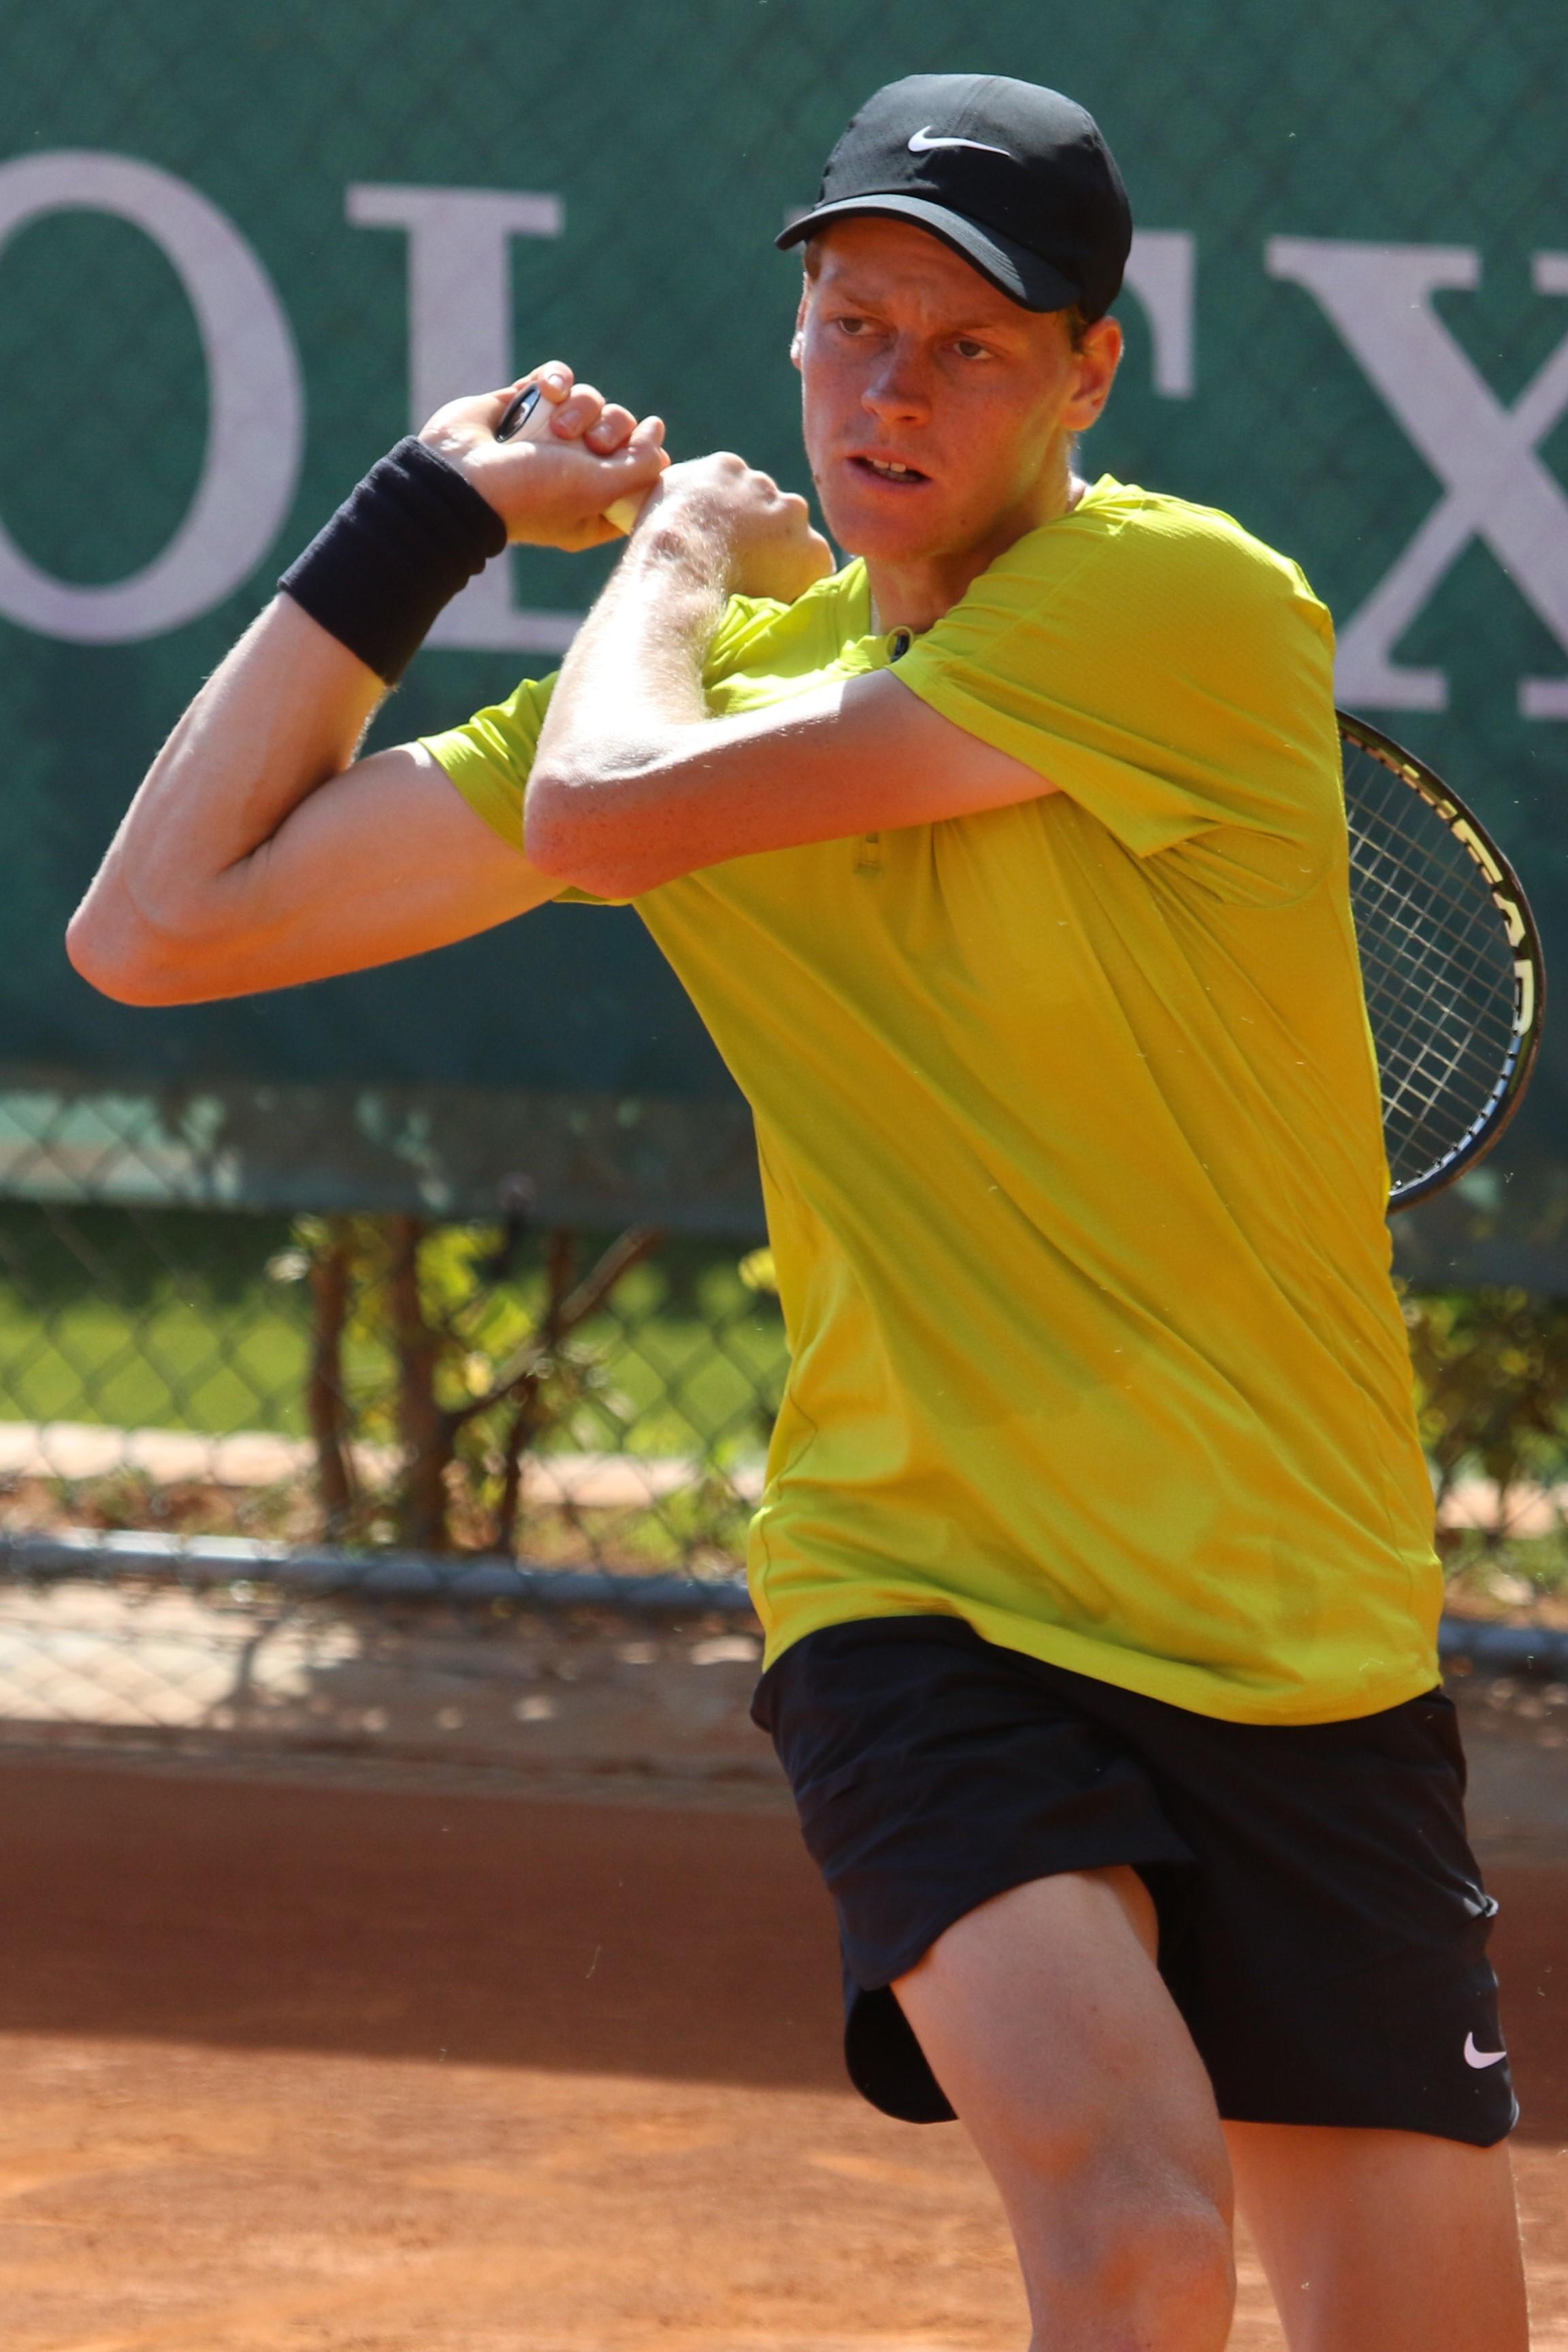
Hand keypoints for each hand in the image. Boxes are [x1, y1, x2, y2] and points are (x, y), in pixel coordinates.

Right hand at [419, 365, 668, 551]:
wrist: (460, 475)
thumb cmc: (529, 494)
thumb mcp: (597, 492)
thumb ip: (640, 468)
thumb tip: (659, 439)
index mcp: (595, 504)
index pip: (641, 473)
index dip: (648, 455)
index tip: (642, 446)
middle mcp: (574, 471)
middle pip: (621, 430)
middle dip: (610, 428)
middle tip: (588, 444)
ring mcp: (548, 437)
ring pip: (592, 400)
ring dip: (579, 407)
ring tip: (554, 427)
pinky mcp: (525, 405)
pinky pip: (558, 377)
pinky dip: (555, 378)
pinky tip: (544, 391)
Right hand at [636, 453, 834, 602]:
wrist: (678, 566)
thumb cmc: (657, 547)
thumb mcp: (658, 504)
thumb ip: (679, 500)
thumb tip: (679, 512)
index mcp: (724, 467)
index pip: (741, 492)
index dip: (735, 523)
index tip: (725, 545)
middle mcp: (762, 482)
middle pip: (771, 510)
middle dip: (762, 536)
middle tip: (742, 569)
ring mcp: (789, 513)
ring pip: (795, 537)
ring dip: (783, 558)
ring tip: (760, 588)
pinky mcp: (810, 549)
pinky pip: (815, 569)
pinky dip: (803, 584)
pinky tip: (782, 601)